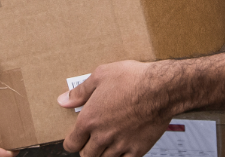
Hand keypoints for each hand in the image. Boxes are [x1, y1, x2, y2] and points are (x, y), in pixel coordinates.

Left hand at [58, 60, 172, 156]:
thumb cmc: (132, 79)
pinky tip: (123, 150)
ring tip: (107, 145)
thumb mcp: (101, 76)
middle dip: (87, 149)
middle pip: (86, 156)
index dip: (72, 142)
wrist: (161, 88)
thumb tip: (63, 101)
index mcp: (89, 119)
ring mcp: (120, 145)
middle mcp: (102, 136)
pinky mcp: (137, 149)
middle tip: (92, 141)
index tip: (76, 138)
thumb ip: (80, 92)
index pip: (71, 144)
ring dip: (103, 155)